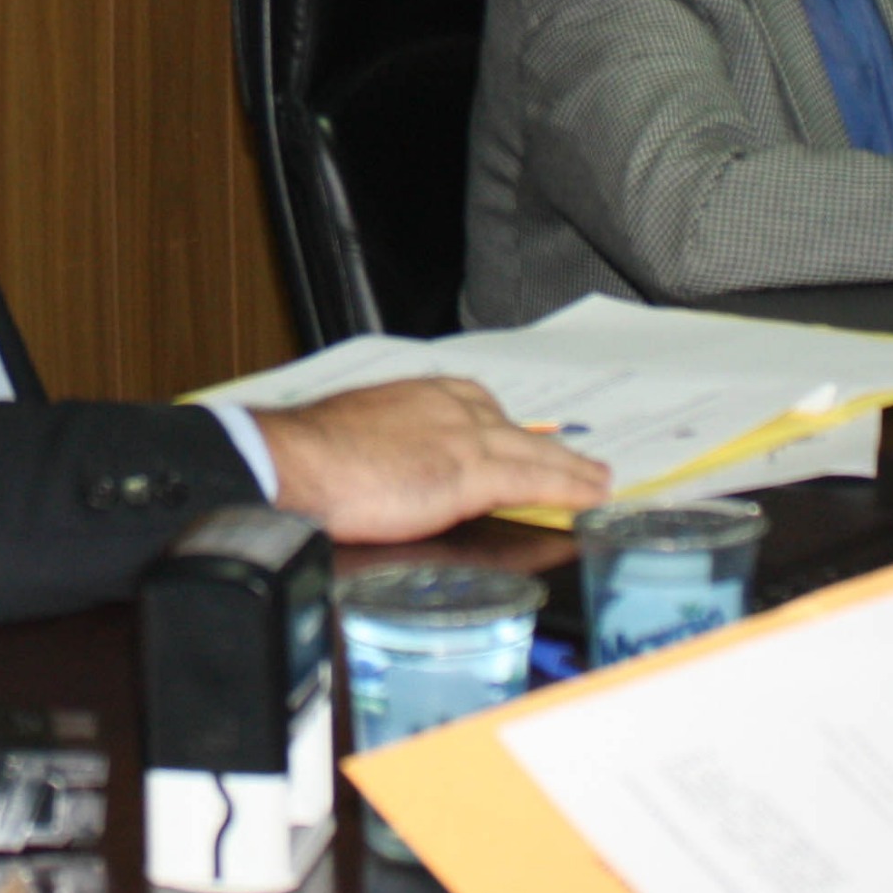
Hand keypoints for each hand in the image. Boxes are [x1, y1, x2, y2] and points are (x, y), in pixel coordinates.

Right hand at [254, 377, 609, 541]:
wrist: (292, 463)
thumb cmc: (307, 458)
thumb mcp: (356, 438)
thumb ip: (388, 447)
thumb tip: (391, 470)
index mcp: (418, 396)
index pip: (477, 406)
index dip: (506, 430)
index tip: (524, 442)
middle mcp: (448, 406)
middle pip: (512, 428)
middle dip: (546, 448)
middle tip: (579, 464)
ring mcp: (463, 436)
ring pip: (534, 452)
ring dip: (573, 469)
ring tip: (600, 482)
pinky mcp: (469, 473)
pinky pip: (534, 480)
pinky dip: (569, 487)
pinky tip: (590, 496)